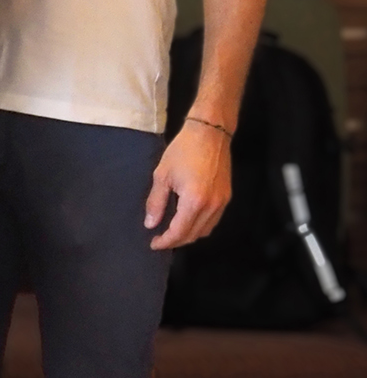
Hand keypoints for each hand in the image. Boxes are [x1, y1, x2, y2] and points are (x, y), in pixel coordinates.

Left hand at [147, 120, 232, 249]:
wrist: (209, 134)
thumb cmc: (182, 151)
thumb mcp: (162, 175)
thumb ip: (156, 202)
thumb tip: (151, 224)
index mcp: (194, 202)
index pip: (179, 232)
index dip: (165, 241)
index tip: (153, 244)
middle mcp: (212, 207)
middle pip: (194, 235)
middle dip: (176, 241)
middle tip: (160, 239)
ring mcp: (222, 203)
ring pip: (205, 230)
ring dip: (189, 235)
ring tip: (172, 231)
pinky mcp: (227, 197)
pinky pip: (213, 221)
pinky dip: (200, 226)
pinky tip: (187, 220)